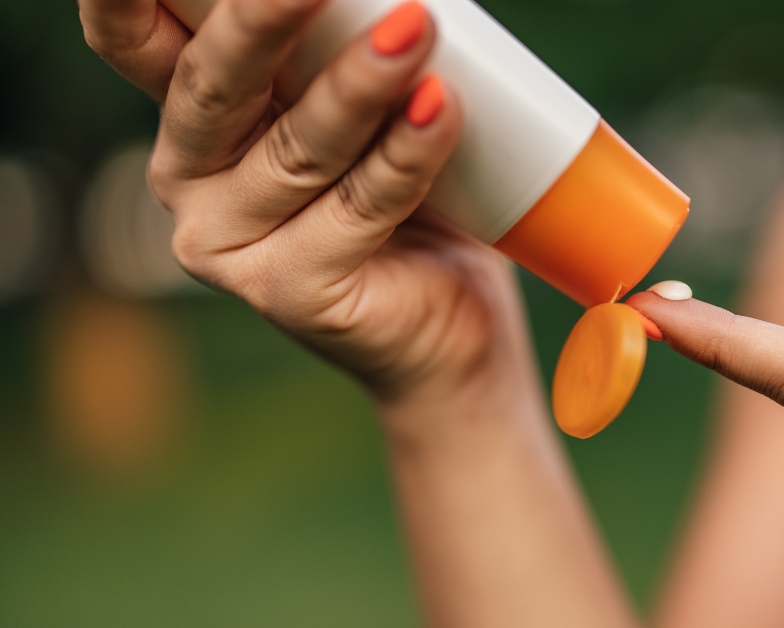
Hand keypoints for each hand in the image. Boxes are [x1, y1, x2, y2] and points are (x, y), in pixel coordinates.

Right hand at [81, 0, 539, 425]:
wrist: (454, 317)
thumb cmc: (416, 196)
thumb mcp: (368, 107)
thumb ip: (339, 52)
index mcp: (200, 112)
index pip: (136, 38)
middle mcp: (193, 175)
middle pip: (212, 84)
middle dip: (262, 20)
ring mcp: (228, 244)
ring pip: (298, 148)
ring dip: (360, 85)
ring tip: (416, 31)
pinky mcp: (287, 293)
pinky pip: (357, 210)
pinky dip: (405, 156)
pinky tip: (441, 108)